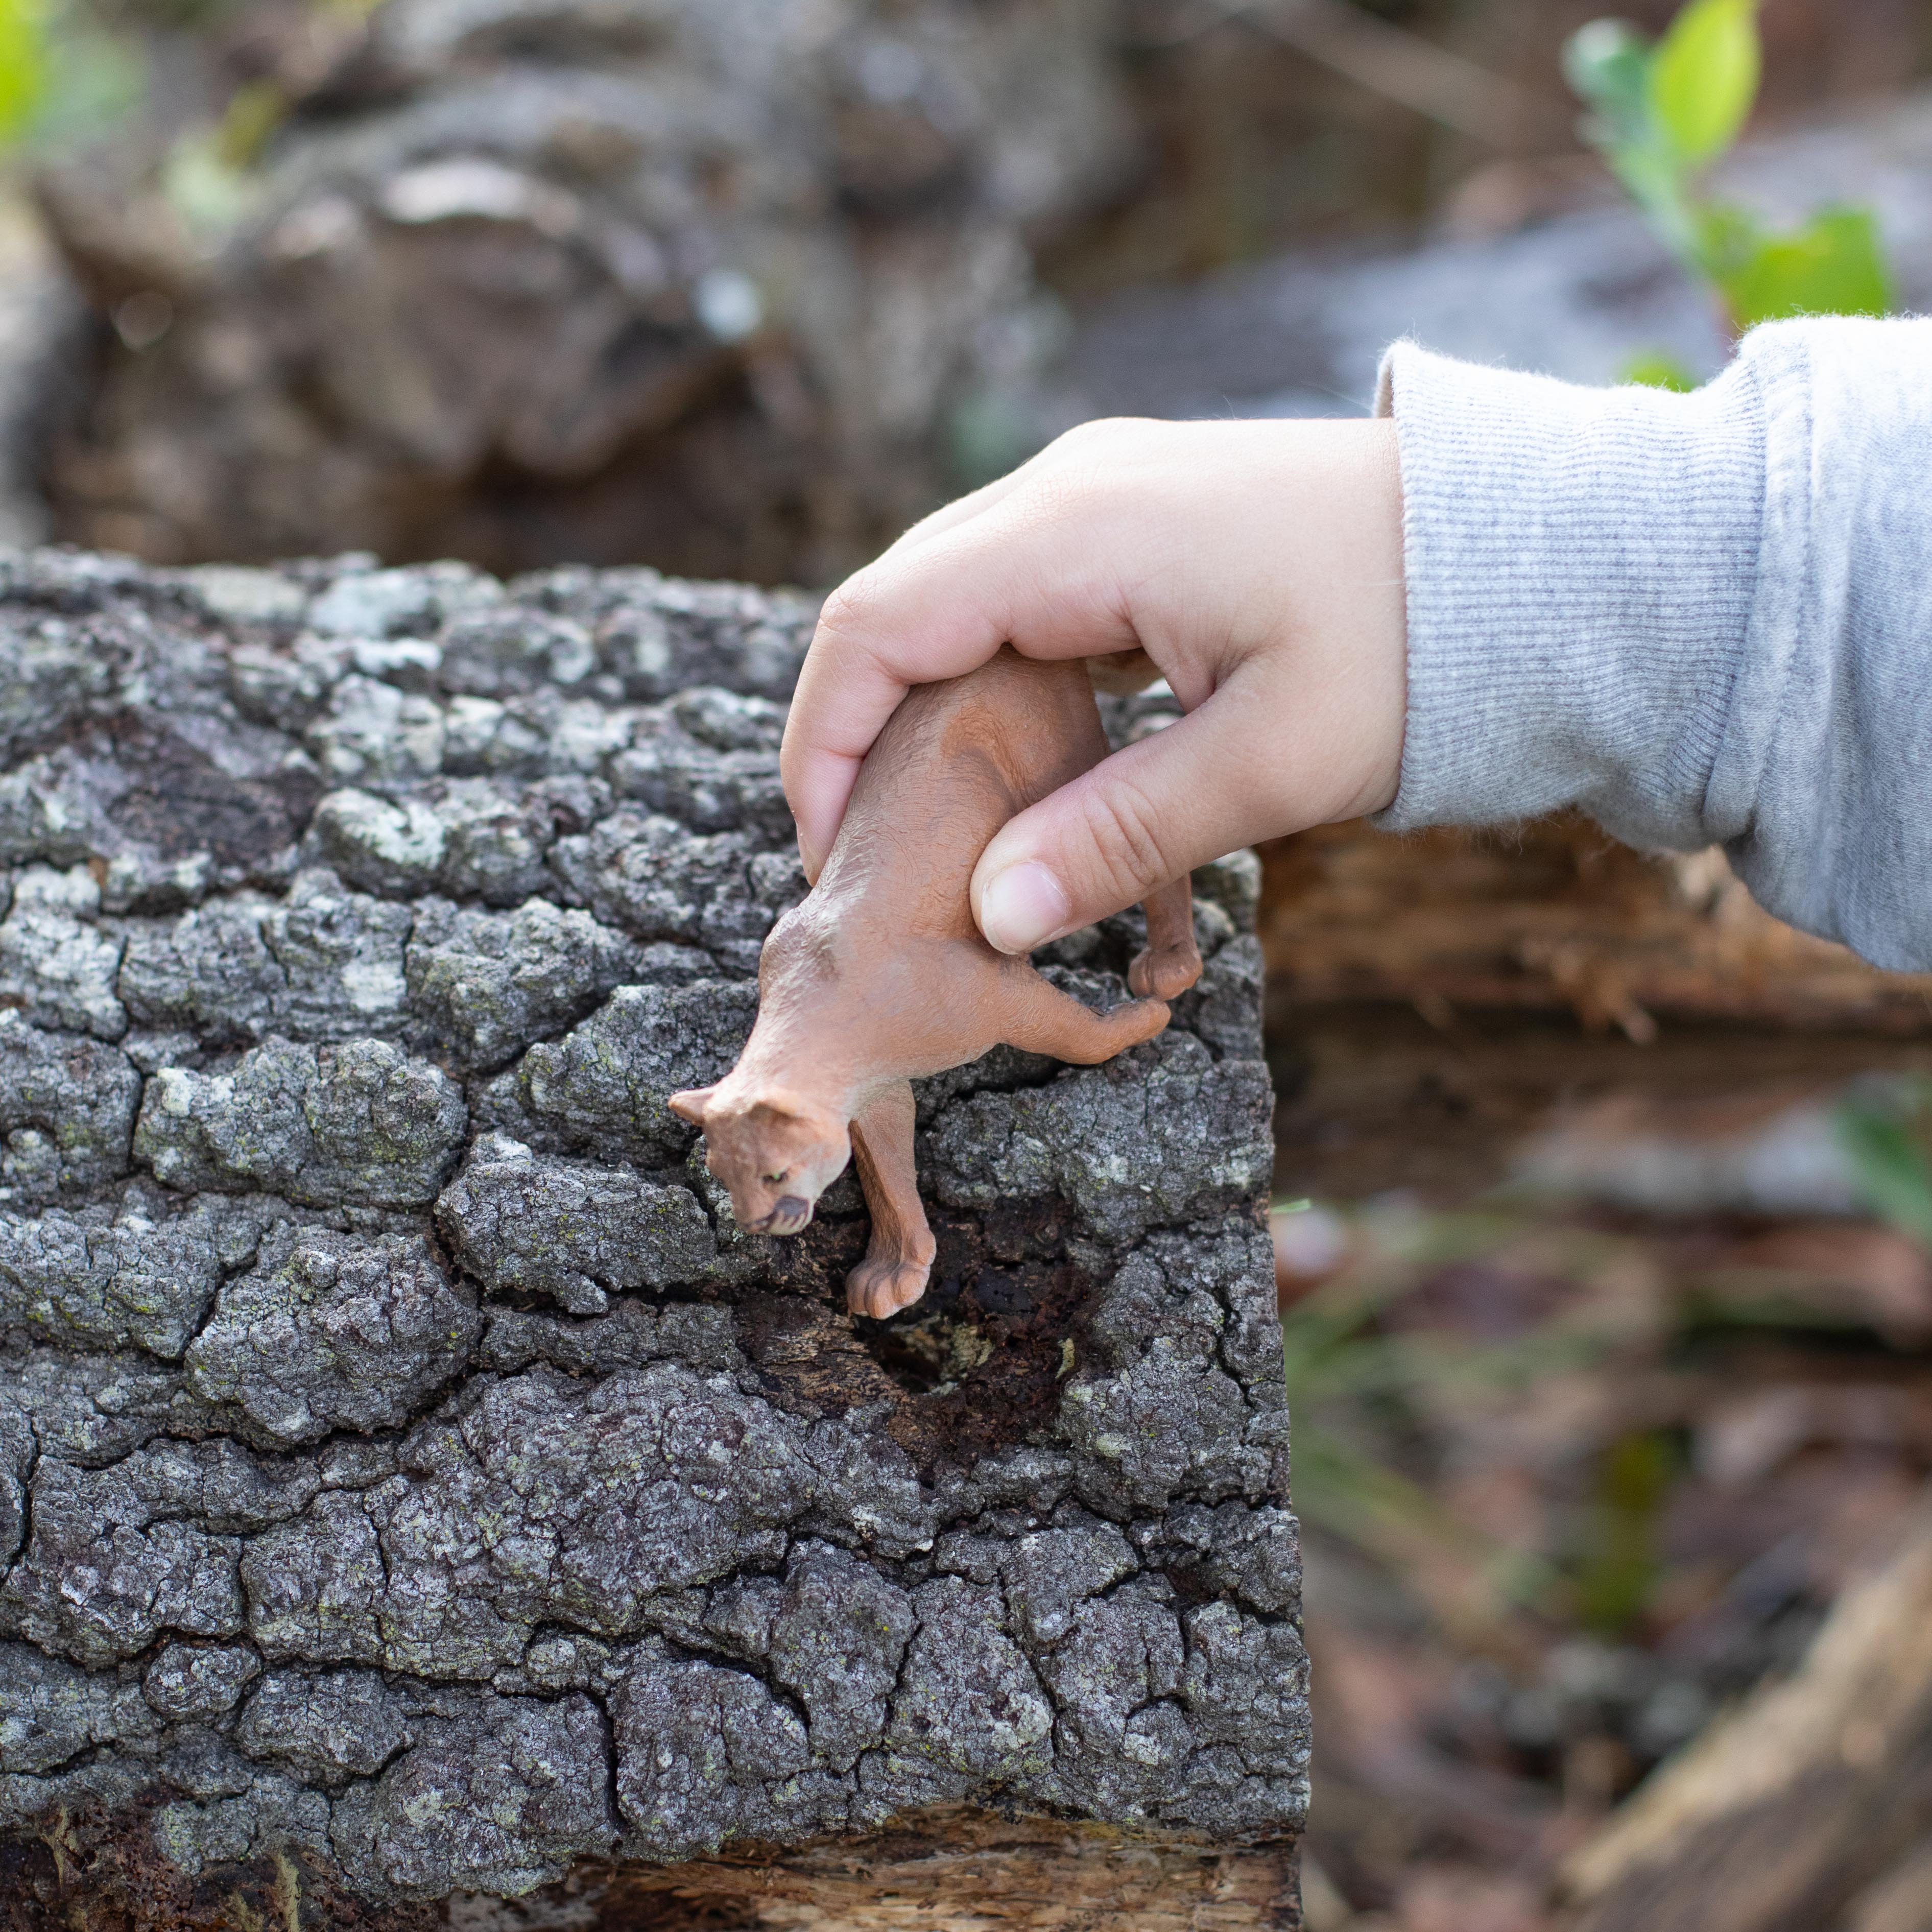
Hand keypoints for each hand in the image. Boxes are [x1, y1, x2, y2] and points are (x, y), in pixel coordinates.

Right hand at [779, 415, 1406, 954]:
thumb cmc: (1418, 644)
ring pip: (950, 600)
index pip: (878, 626)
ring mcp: (1102, 493)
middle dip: (859, 733)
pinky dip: (990, 682)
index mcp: (1081, 528)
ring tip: (935, 825)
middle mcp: (1070, 487)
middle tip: (871, 859)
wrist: (1533, 552)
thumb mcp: (1274, 761)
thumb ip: (1120, 838)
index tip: (829, 854)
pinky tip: (1017, 763)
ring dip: (924, 710)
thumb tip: (989, 919)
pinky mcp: (1136, 522)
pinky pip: (1016, 597)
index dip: (828, 744)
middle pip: (896, 607)